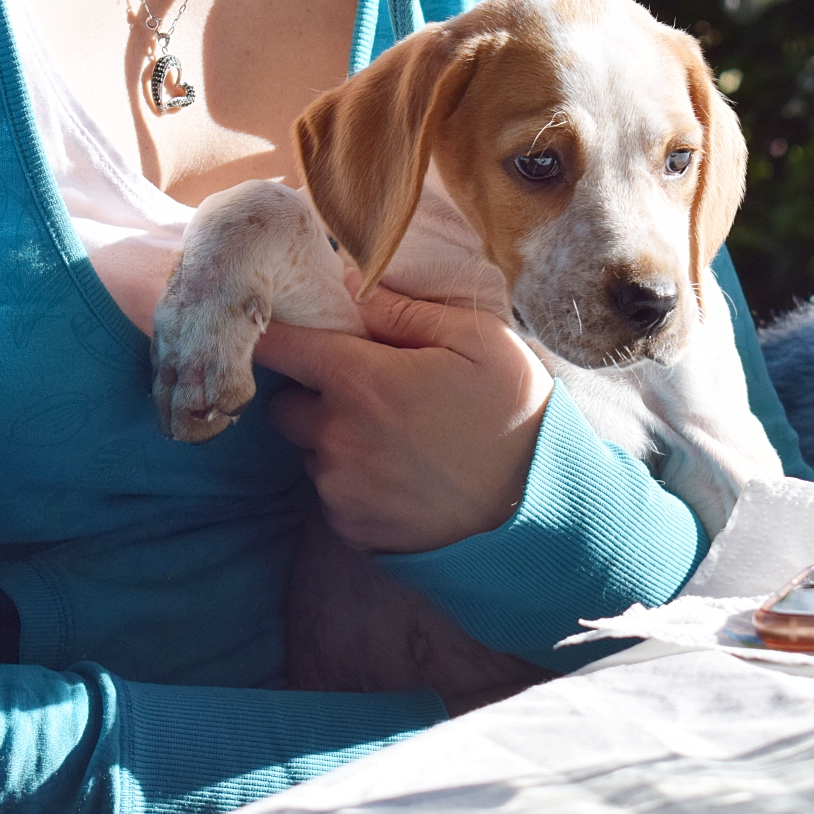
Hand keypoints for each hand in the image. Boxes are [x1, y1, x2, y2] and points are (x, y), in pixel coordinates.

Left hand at [256, 277, 553, 553]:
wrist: (539, 509)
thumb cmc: (514, 415)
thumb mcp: (479, 340)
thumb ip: (406, 309)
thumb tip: (349, 285)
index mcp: (359, 380)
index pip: (275, 346)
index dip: (278, 333)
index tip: (297, 332)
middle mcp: (335, 437)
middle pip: (285, 405)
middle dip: (314, 393)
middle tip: (368, 391)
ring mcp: (340, 488)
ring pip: (311, 452)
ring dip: (337, 440)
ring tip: (398, 438)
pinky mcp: (351, 527)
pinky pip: (333, 493)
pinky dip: (356, 481)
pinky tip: (405, 476)